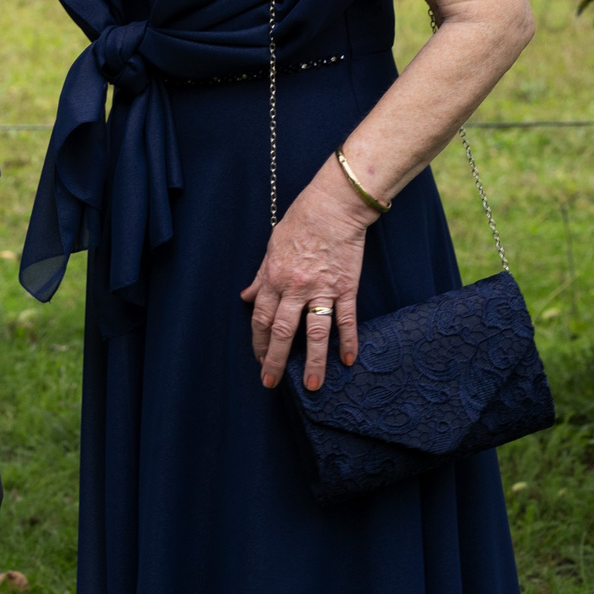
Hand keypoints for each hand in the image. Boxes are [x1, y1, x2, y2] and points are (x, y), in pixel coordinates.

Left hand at [239, 161, 374, 390]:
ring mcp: (322, 289)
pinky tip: (347, 360)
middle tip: (271, 383)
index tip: (259, 359)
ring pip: (315, 333)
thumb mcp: (272, 248)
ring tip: (311, 386)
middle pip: (282, 331)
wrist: (332, 207)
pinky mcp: (346, 288)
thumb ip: (261, 276)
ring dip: (312, 362)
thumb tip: (246, 297)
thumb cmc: (300, 223)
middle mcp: (295, 288)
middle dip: (274, 360)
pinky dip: (348, 341)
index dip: (258, 341)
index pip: (261, 318)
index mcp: (274, 278)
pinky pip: (346, 319)